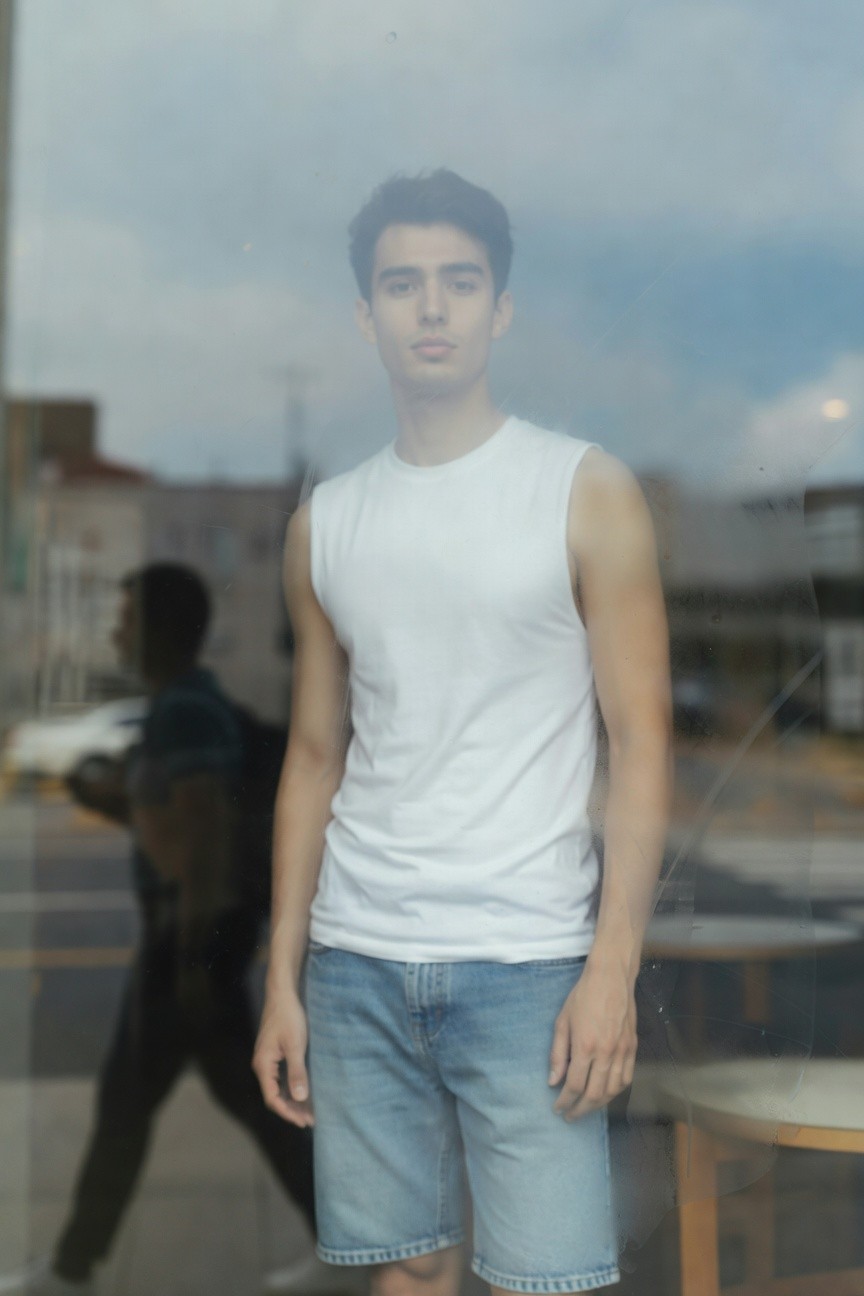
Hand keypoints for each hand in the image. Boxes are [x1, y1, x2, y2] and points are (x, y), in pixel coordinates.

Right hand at [253, 991, 314, 1127]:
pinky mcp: (274, 1054)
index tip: (303, 1121)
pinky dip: (292, 1087)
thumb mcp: (295, 1045)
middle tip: (310, 1121)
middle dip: (292, 1109)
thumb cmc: (289, 1017)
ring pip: (278, 1087)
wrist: (283, 994)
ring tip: (309, 1111)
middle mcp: (262, 1065)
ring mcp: (267, 1060)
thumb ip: (296, 1072)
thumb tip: (300, 1097)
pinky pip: (281, 1077)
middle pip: (274, 1095)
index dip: (287, 1112)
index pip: (272, 1098)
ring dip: (293, 1099)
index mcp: (263, 1065)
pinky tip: (305, 1092)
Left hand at [548, 959, 636, 1119]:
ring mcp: (622, 1052)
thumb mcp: (562, 1021)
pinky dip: (616, 1091)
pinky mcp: (633, 1047)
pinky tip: (606, 1093)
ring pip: (613, 1091)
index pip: (574, 1085)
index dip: (564, 1101)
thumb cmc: (583, 996)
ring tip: (586, 1107)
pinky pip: (627, 1078)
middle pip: (594, 1094)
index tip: (557, 1108)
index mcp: (586, 1047)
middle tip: (570, 1116)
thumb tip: (553, 1081)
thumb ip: (558, 1054)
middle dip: (580, 1109)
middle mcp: (606, 1053)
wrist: (611, 977)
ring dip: (598, 1104)